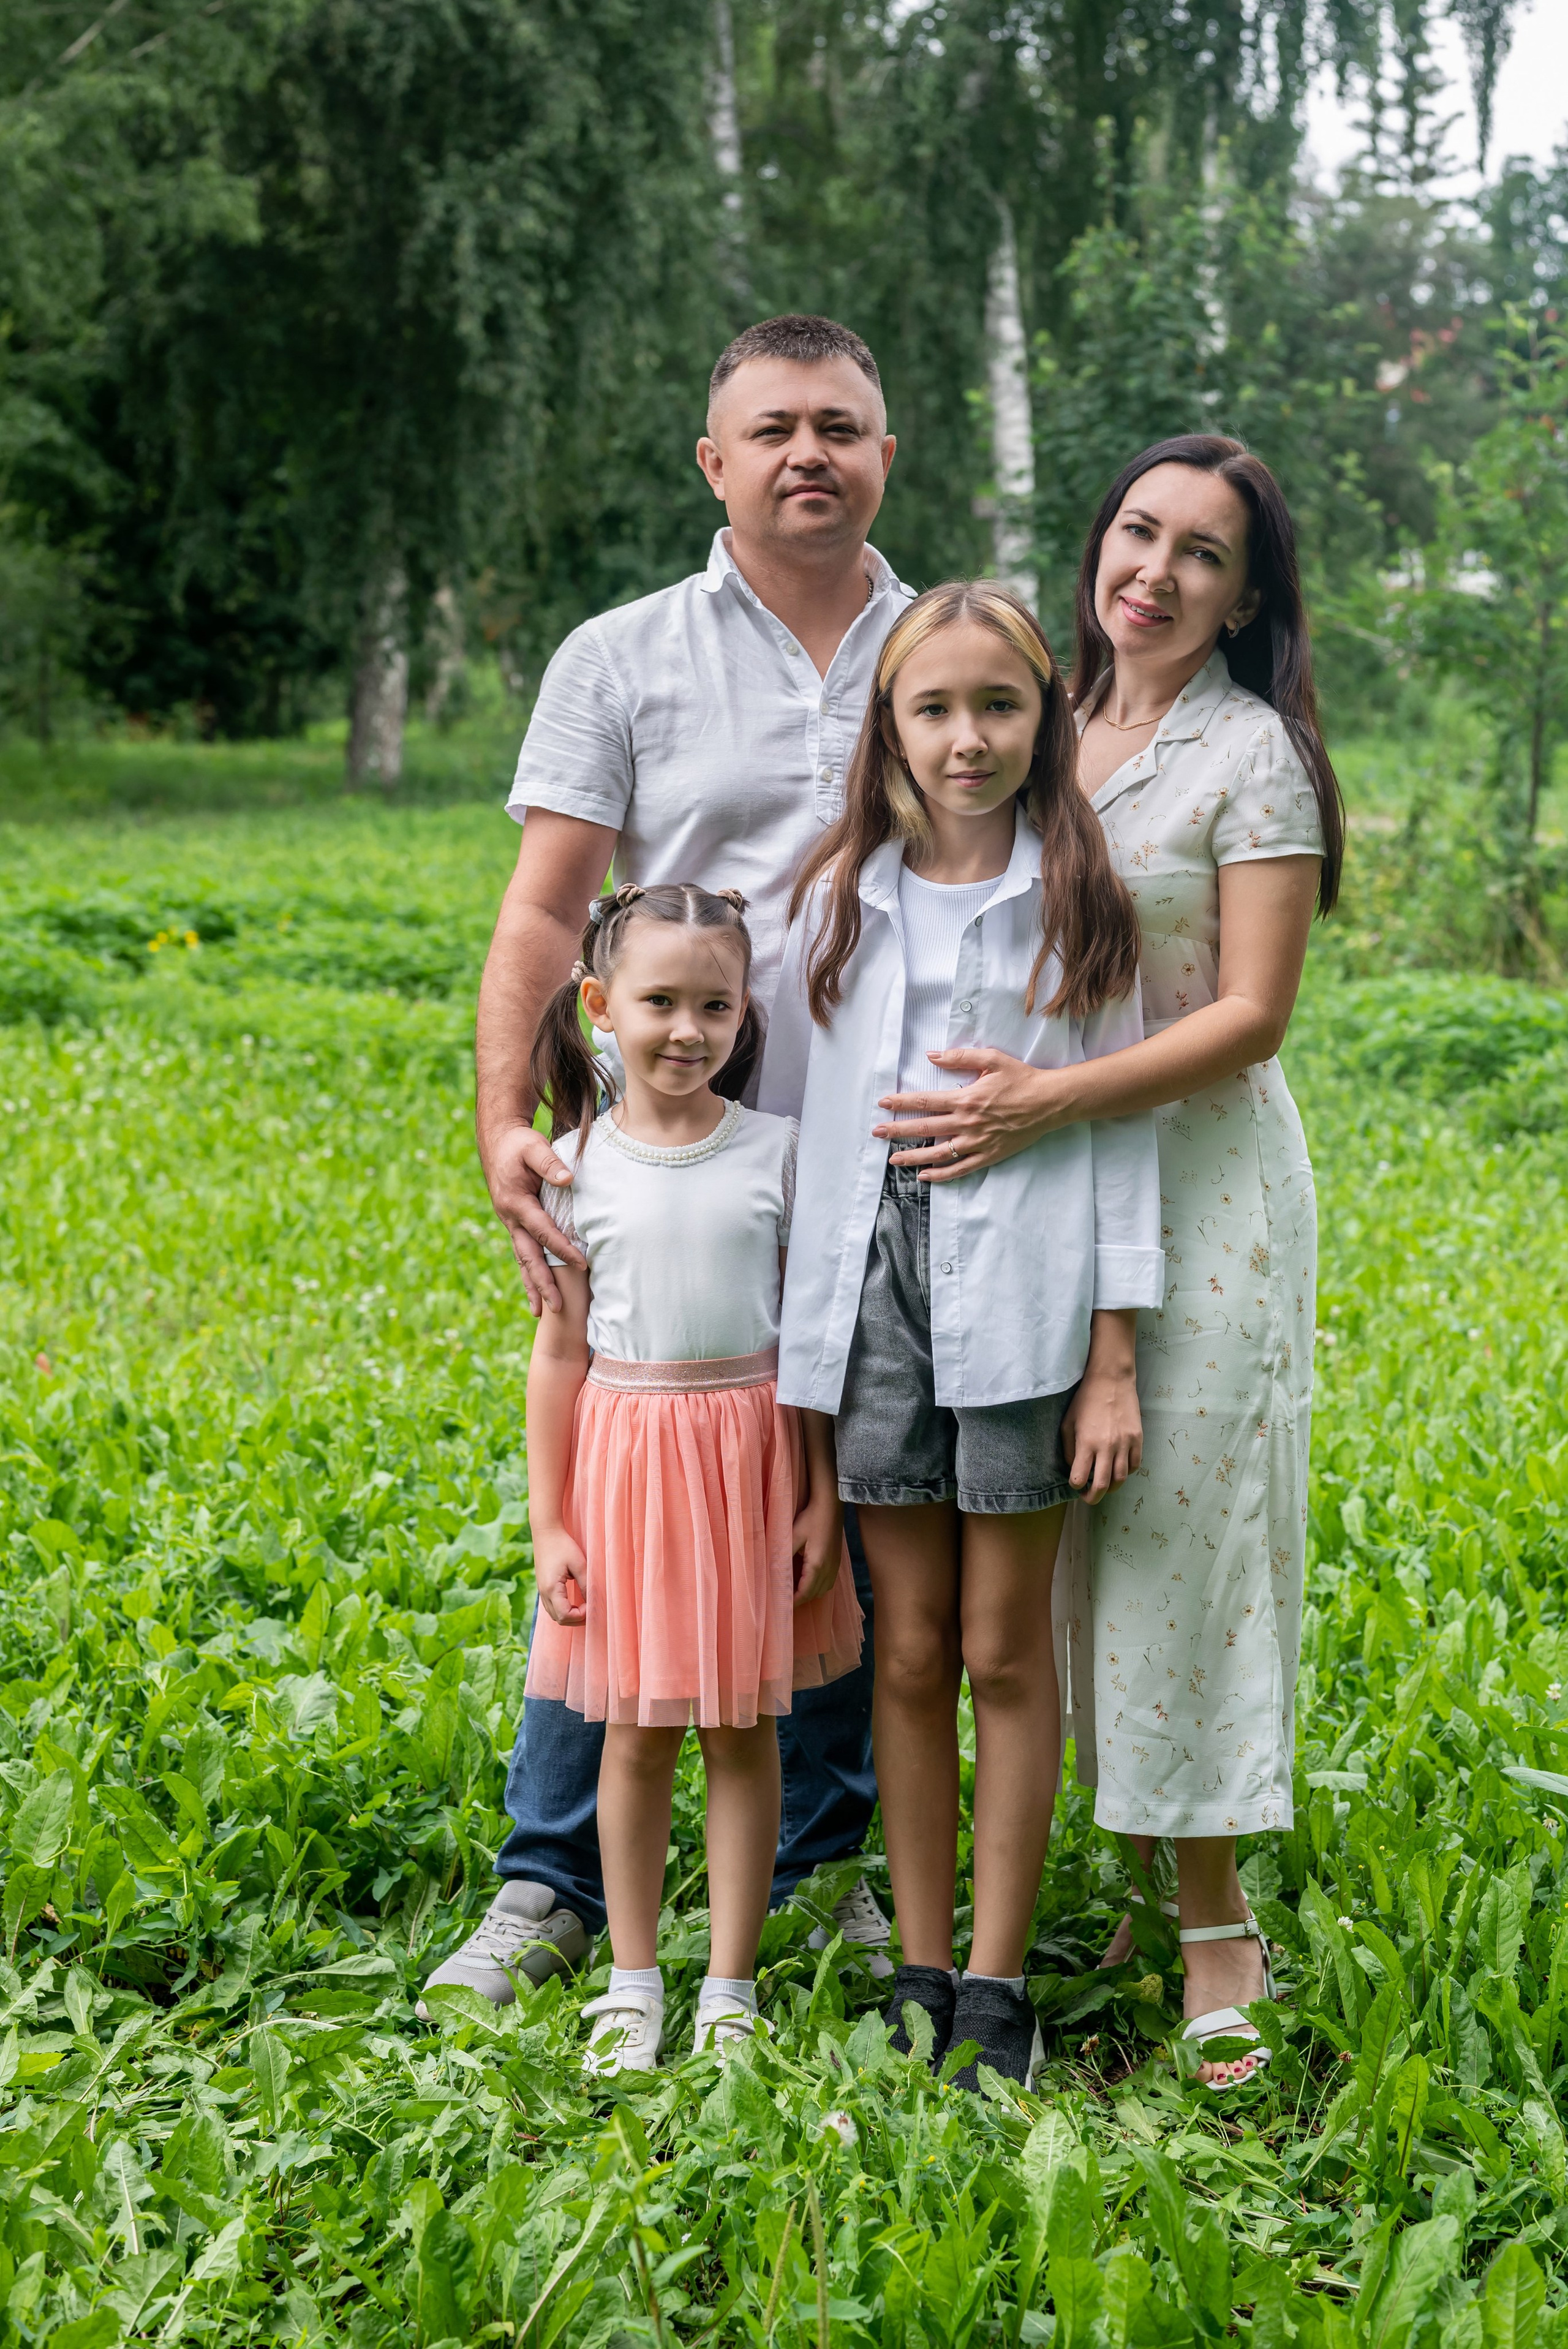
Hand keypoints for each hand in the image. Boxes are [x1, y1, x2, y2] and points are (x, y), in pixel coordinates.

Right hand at [483, 1120, 584, 1312]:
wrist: (498, 1141)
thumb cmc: (519, 1144)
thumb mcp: (533, 1147)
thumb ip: (549, 1162)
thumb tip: (569, 1179)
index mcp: (516, 1203)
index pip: (544, 1231)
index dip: (562, 1249)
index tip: (582, 1264)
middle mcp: (510, 1218)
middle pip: (529, 1257)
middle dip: (543, 1283)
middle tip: (558, 1307)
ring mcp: (511, 1223)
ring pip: (522, 1260)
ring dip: (531, 1286)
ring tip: (539, 1312)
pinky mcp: (515, 1224)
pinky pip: (522, 1252)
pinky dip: (529, 1272)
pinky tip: (535, 1290)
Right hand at [532, 1526, 587, 1625]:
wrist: (546, 1532)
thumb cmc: (563, 1545)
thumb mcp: (579, 1564)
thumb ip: (587, 1584)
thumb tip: (594, 1601)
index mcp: (551, 1588)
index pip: (565, 1615)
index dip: (580, 1615)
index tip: (591, 1605)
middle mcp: (543, 1593)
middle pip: (559, 1619)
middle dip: (576, 1619)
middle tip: (591, 1609)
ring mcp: (541, 1591)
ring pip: (554, 1615)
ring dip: (570, 1615)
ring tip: (584, 1607)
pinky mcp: (543, 1587)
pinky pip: (552, 1607)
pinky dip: (564, 1609)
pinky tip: (575, 1602)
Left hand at [792, 1489, 843, 1605]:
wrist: (831, 1505)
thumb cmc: (811, 1518)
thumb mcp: (793, 1536)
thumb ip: (783, 1556)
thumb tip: (771, 1573)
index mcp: (817, 1565)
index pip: (805, 1592)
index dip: (793, 1602)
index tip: (781, 1607)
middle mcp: (829, 1569)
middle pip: (814, 1594)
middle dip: (800, 1600)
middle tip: (784, 1602)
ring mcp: (835, 1565)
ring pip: (823, 1590)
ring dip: (809, 1594)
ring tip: (794, 1593)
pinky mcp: (836, 1561)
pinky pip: (828, 1582)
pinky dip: (817, 1587)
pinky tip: (806, 1581)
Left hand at [873, 1048, 1076, 1181]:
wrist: (1050, 1102)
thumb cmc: (1022, 1078)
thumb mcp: (992, 1059)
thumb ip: (960, 1057)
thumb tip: (931, 1055)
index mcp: (966, 1098)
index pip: (925, 1101)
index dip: (902, 1103)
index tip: (883, 1104)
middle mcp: (968, 1122)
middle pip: (925, 1128)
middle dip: (897, 1131)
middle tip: (877, 1133)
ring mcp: (978, 1142)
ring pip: (939, 1153)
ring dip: (913, 1157)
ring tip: (894, 1159)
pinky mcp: (989, 1155)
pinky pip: (960, 1169)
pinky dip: (941, 1174)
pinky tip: (924, 1176)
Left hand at [1061, 1360, 1142, 1503]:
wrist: (1111, 1380)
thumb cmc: (1085, 1400)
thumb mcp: (1068, 1423)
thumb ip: (1069, 1449)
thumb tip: (1074, 1468)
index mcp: (1087, 1443)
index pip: (1080, 1478)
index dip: (1075, 1486)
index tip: (1074, 1484)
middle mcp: (1107, 1447)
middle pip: (1103, 1485)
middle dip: (1094, 1497)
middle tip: (1089, 1498)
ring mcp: (1125, 1444)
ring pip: (1121, 1479)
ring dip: (1111, 1488)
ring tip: (1104, 1486)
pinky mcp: (1138, 1439)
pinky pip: (1135, 1465)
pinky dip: (1126, 1473)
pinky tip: (1118, 1469)